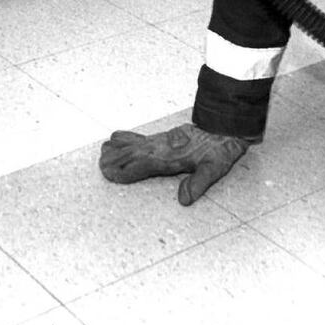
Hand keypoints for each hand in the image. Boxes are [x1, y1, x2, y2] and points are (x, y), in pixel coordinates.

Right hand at [99, 123, 248, 205]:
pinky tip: (116, 139)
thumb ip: (199, 182)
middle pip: (133, 154)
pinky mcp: (164, 136)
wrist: (225, 124)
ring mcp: (161, 140)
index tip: (109, 174)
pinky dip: (125, 139)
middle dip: (116, 161)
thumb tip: (184, 200)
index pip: (143, 165)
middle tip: (99, 166)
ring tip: (101, 154)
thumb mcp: (214, 168)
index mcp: (170, 157)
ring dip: (118, 150)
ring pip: (134, 145)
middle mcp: (162, 147)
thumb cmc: (220, 148)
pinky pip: (140, 137)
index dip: (126, 171)